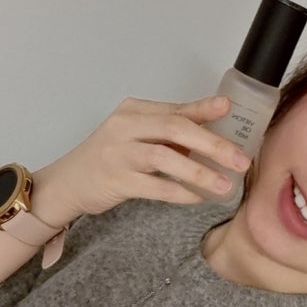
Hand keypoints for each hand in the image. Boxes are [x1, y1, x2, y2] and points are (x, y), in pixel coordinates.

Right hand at [31, 95, 251, 224]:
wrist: (67, 183)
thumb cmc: (108, 158)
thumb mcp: (136, 135)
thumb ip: (169, 132)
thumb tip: (214, 133)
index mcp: (133, 111)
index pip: (175, 109)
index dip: (204, 109)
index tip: (228, 108)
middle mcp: (125, 127)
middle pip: (175, 129)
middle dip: (212, 145)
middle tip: (239, 159)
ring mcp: (119, 154)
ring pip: (166, 158)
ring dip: (200, 172)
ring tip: (225, 185)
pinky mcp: (116, 181)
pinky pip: (156, 187)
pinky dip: (180, 192)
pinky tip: (198, 198)